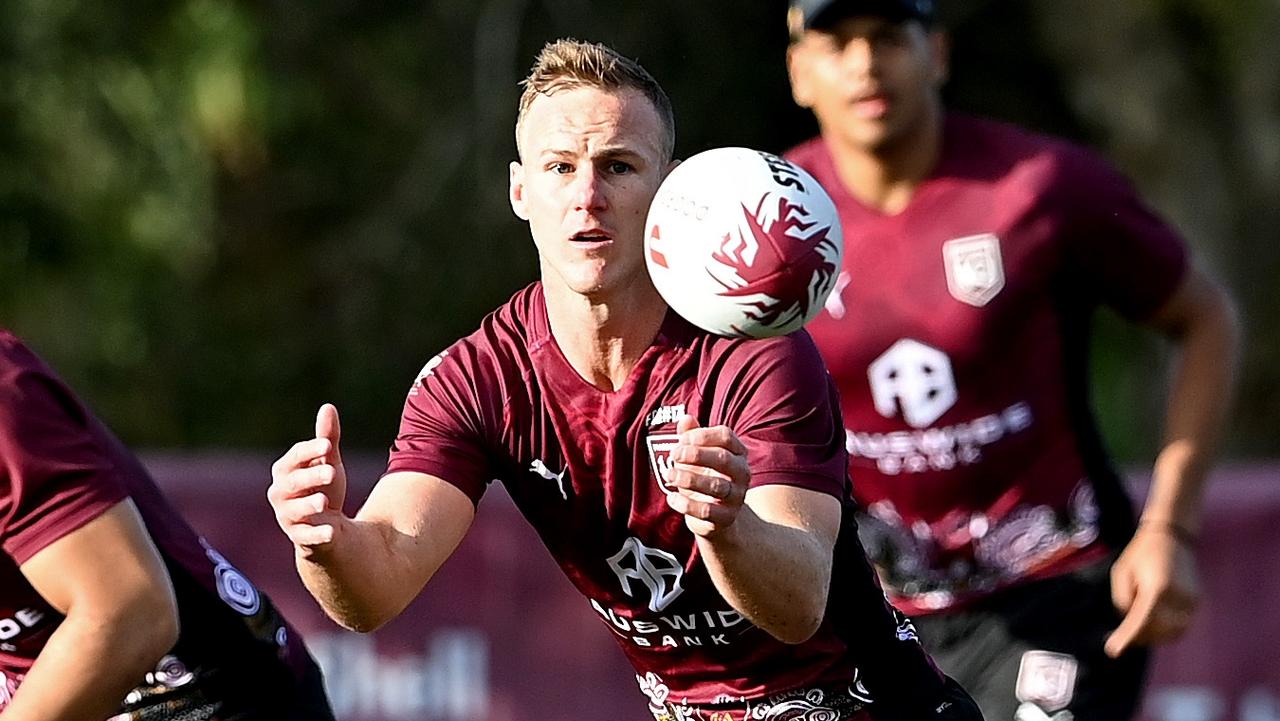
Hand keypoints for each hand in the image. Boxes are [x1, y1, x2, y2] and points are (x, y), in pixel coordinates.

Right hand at [268, 404, 349, 550]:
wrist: (325, 523)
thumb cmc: (323, 486)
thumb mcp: (328, 462)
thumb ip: (327, 438)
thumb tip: (328, 407)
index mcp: (286, 470)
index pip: (295, 457)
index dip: (310, 451)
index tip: (328, 446)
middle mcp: (281, 492)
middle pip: (293, 483)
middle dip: (311, 477)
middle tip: (332, 472)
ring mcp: (288, 516)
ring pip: (294, 510)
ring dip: (308, 506)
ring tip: (323, 502)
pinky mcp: (299, 537)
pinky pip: (305, 536)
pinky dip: (316, 535)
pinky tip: (330, 532)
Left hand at [662, 415, 750, 537]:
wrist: (714, 517)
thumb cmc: (704, 476)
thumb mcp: (696, 455)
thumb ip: (690, 436)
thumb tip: (686, 418)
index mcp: (738, 452)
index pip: (725, 436)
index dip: (701, 435)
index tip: (681, 440)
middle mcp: (742, 473)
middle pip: (723, 458)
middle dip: (694, 454)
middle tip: (673, 454)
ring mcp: (737, 497)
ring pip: (715, 485)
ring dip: (687, 478)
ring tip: (668, 475)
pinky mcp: (727, 518)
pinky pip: (707, 511)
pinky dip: (685, 504)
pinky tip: (671, 498)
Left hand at [1104, 523, 1200, 657]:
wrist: (1171, 536)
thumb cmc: (1140, 553)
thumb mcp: (1121, 574)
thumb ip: (1123, 601)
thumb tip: (1130, 624)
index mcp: (1157, 589)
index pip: (1141, 622)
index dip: (1126, 638)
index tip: (1112, 650)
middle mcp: (1177, 597)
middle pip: (1156, 631)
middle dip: (1138, 637)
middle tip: (1121, 638)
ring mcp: (1190, 601)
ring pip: (1171, 633)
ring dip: (1153, 636)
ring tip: (1136, 628)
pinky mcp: (1196, 601)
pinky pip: (1181, 625)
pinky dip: (1166, 630)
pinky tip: (1152, 623)